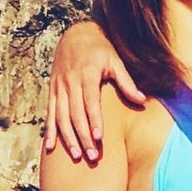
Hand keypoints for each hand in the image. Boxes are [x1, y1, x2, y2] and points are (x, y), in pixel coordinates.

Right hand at [44, 21, 145, 162]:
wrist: (75, 34)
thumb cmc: (99, 50)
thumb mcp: (115, 61)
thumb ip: (127, 82)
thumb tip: (142, 100)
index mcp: (87, 74)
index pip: (90, 101)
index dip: (94, 120)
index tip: (99, 138)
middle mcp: (70, 82)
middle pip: (75, 113)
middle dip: (83, 136)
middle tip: (92, 156)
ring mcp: (59, 87)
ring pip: (61, 116)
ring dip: (67, 137)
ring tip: (76, 156)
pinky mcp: (52, 90)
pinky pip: (49, 113)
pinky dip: (49, 131)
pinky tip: (50, 147)